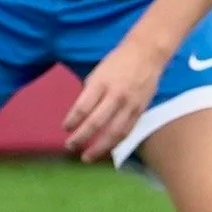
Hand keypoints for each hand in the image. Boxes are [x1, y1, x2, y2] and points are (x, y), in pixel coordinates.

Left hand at [63, 32, 166, 162]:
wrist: (146, 54)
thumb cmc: (116, 62)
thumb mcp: (97, 73)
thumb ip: (89, 93)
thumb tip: (79, 114)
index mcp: (100, 83)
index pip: (82, 107)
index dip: (72, 121)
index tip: (65, 129)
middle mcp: (115, 96)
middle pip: (96, 122)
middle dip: (81, 137)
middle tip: (70, 147)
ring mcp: (130, 105)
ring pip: (114, 132)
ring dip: (99, 147)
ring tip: (87, 157)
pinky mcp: (141, 110)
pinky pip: (127, 130)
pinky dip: (116, 142)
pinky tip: (107, 149)